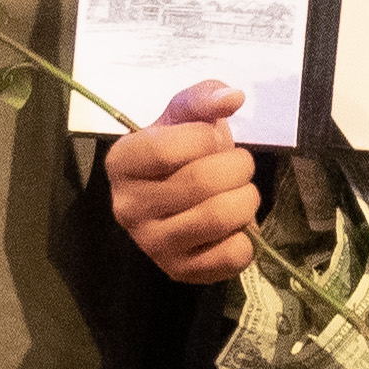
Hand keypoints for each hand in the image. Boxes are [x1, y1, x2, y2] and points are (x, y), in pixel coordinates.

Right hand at [105, 82, 261, 285]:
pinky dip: (247, 237)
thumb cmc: (182, 151)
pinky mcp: (179, 271)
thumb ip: (204, 98)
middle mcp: (127, 207)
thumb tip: (233, 97)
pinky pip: (231, 255)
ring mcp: (151, 244)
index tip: (213, 138)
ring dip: (247, 199)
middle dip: (238, 167)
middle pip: (200, 183)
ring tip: (241, 191)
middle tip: (239, 165)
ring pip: (219, 217)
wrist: (178, 194)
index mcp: (121, 163)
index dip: (205, 139)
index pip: (166, 150)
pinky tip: (234, 226)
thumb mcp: (185, 116)